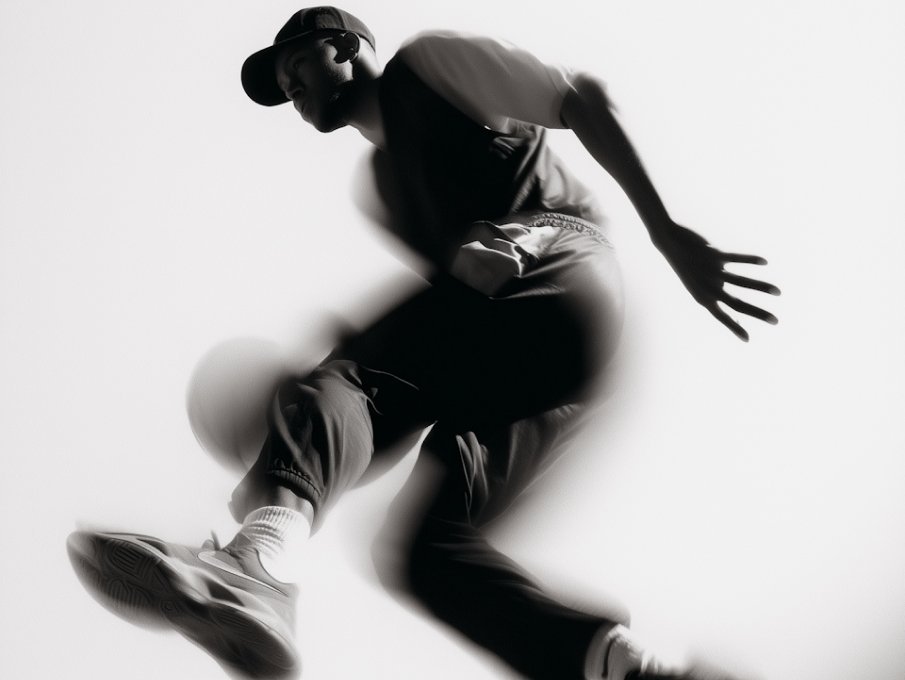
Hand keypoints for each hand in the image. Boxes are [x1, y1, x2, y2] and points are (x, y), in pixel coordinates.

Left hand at [651, 222, 779, 340]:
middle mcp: (707, 286)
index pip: (721, 316)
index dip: (733, 327)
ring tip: (778, 292)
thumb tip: (736, 310)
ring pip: (740, 282)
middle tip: (776, 321)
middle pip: (736, 303)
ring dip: (761, 287)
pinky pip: (736, 258)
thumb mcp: (698, 285)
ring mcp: (710, 271)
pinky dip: (751, 259)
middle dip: (757, 313)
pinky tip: (765, 262)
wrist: (668, 242)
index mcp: (702, 297)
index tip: (747, 339)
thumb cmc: (688, 267)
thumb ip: (715, 296)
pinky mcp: (713, 254)